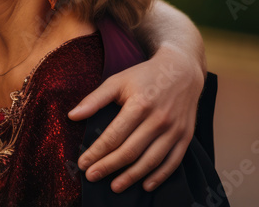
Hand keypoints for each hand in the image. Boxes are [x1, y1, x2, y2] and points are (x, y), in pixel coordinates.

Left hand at [69, 44, 204, 192]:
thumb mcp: (117, 81)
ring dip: (131, 176)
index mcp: (140, 104)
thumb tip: (72, 116)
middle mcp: (159, 119)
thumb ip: (94, 99)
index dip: (97, 152)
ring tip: (114, 186)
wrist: (182, 71)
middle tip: (91, 176)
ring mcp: (174, 130)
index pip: (114, 136)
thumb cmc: (144, 76)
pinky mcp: (185, 136)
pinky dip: (159, 176)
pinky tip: (145, 185)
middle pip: (130, 151)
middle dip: (108, 167)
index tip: (83, 163)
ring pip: (151, 160)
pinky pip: (173, 162)